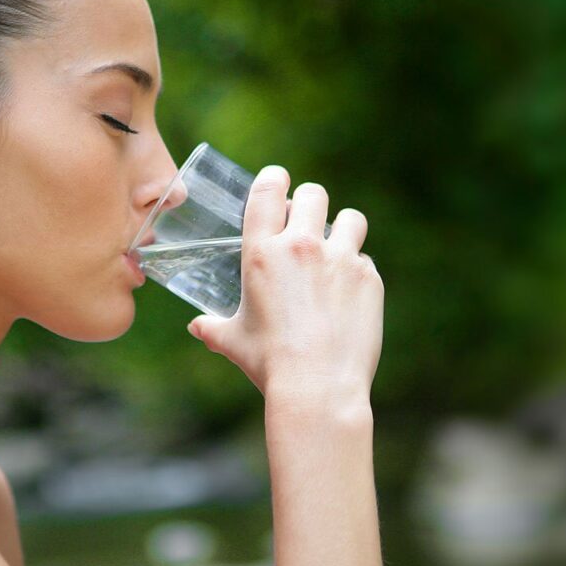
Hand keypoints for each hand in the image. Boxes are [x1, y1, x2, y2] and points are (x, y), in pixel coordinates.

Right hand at [187, 165, 383, 414]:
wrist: (318, 386)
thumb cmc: (270, 364)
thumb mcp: (233, 342)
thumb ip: (213, 328)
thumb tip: (197, 327)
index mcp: (262, 253)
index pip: (267, 190)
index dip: (274, 179)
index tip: (279, 181)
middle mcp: (302, 246)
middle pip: (313, 194)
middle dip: (310, 203)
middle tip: (307, 222)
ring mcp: (340, 259)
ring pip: (351, 218)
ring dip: (343, 228)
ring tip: (337, 249)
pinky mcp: (368, 278)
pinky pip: (365, 259)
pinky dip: (357, 271)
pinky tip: (348, 294)